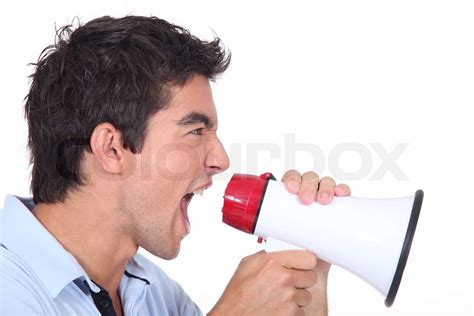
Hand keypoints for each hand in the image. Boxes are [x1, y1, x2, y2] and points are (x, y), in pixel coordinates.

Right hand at [208, 250, 317, 315]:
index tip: (303, 265)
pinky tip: (279, 309)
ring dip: (298, 298)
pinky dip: (293, 312)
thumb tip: (281, 250)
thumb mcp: (248, 264)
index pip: (308, 258)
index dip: (306, 262)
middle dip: (302, 281)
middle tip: (290, 284)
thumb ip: (268, 255)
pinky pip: (302, 311)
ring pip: (307, 295)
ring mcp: (289, 298)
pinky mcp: (291, 313)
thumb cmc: (238, 294)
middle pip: (311, 276)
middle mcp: (284, 279)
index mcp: (273, 262)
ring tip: (281, 298)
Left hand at [281, 170, 351, 314]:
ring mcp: (324, 197)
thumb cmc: (292, 246)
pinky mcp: (340, 206)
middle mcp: (309, 193)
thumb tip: (268, 237)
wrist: (309, 263)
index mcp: (292, 195)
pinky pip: (343, 192)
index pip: (292, 178)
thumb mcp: (282, 238)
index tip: (291, 189)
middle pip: (309, 179)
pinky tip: (342, 194)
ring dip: (325, 187)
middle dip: (307, 186)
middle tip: (306, 200)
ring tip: (323, 201)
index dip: (292, 179)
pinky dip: (343, 190)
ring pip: (325, 183)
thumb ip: (276, 235)